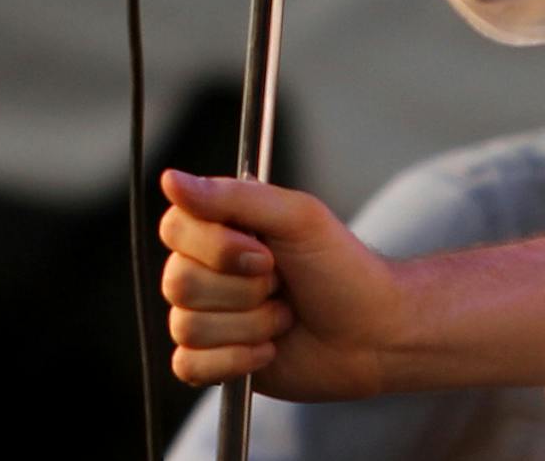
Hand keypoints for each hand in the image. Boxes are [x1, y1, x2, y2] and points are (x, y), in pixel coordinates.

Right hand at [158, 169, 403, 399]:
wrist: (374, 334)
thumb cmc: (342, 268)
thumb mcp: (297, 217)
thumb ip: (233, 197)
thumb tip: (170, 179)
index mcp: (222, 226)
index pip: (175, 227)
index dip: (216, 247)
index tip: (265, 252)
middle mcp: (208, 268)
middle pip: (179, 281)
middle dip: (243, 290)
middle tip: (281, 284)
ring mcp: (210, 316)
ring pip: (187, 326)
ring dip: (249, 325)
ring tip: (283, 316)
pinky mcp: (215, 360)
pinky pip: (188, 366)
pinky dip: (235, 360)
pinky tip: (269, 350)